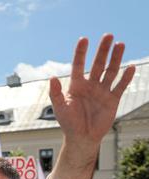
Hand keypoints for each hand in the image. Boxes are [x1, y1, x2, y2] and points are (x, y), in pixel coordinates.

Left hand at [50, 35, 134, 151]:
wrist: (82, 138)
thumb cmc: (68, 123)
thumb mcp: (59, 108)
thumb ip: (55, 93)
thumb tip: (52, 77)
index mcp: (76, 86)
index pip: (78, 65)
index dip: (81, 53)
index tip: (84, 39)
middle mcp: (90, 85)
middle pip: (97, 64)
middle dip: (103, 51)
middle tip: (108, 36)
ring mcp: (102, 91)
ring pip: (110, 72)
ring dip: (116, 59)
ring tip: (120, 44)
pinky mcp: (112, 100)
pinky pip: (120, 86)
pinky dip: (126, 77)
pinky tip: (131, 67)